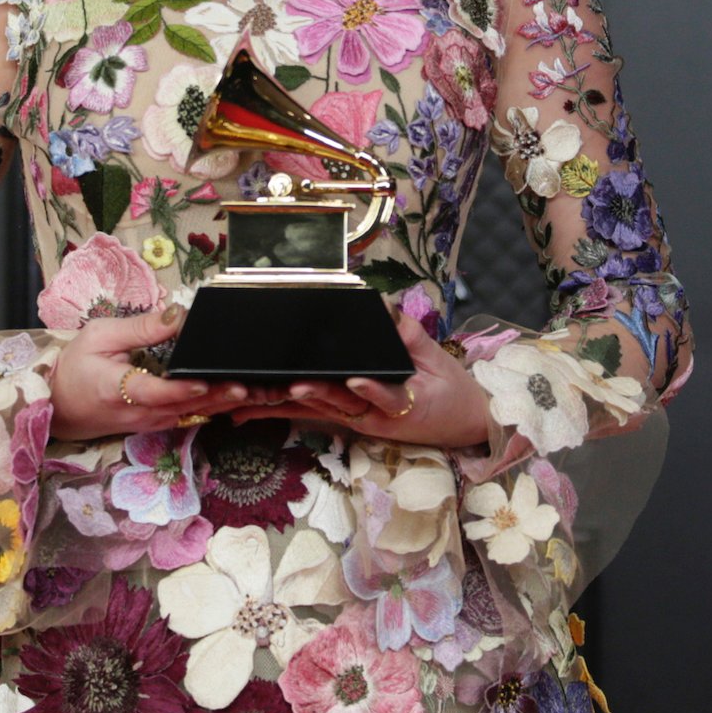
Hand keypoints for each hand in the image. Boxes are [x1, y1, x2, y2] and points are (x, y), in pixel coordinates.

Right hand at [48, 307, 251, 440]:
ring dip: (225, 405)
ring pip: (193, 416)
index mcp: (119, 390)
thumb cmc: (74, 366)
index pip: (157, 393)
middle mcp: (139, 413)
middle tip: (252, 387)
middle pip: (186, 408)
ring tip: (257, 392)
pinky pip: (189, 418)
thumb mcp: (100, 336)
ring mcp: (149, 423)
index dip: (183, 390)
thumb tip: (178, 315)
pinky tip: (239, 399)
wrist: (55, 404)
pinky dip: (214, 410)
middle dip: (221, 398)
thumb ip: (141, 328)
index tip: (206, 383)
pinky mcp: (155, 425)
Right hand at [224, 306, 492, 446]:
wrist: (474, 410)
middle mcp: (354, 402)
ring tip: (295, 386)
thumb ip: (392, 325)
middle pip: (310, 401)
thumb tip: (374, 300)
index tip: (237, 392)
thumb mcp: (412, 345)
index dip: (270, 393)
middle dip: (279, 399)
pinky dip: (370, 391)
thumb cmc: (439, 380)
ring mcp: (375, 410)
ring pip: (339, 403)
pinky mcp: (400, 413)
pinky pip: (381, 400)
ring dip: (319, 393)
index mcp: (347, 387)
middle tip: (245, 393)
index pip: (302, 388)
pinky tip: (355, 381)